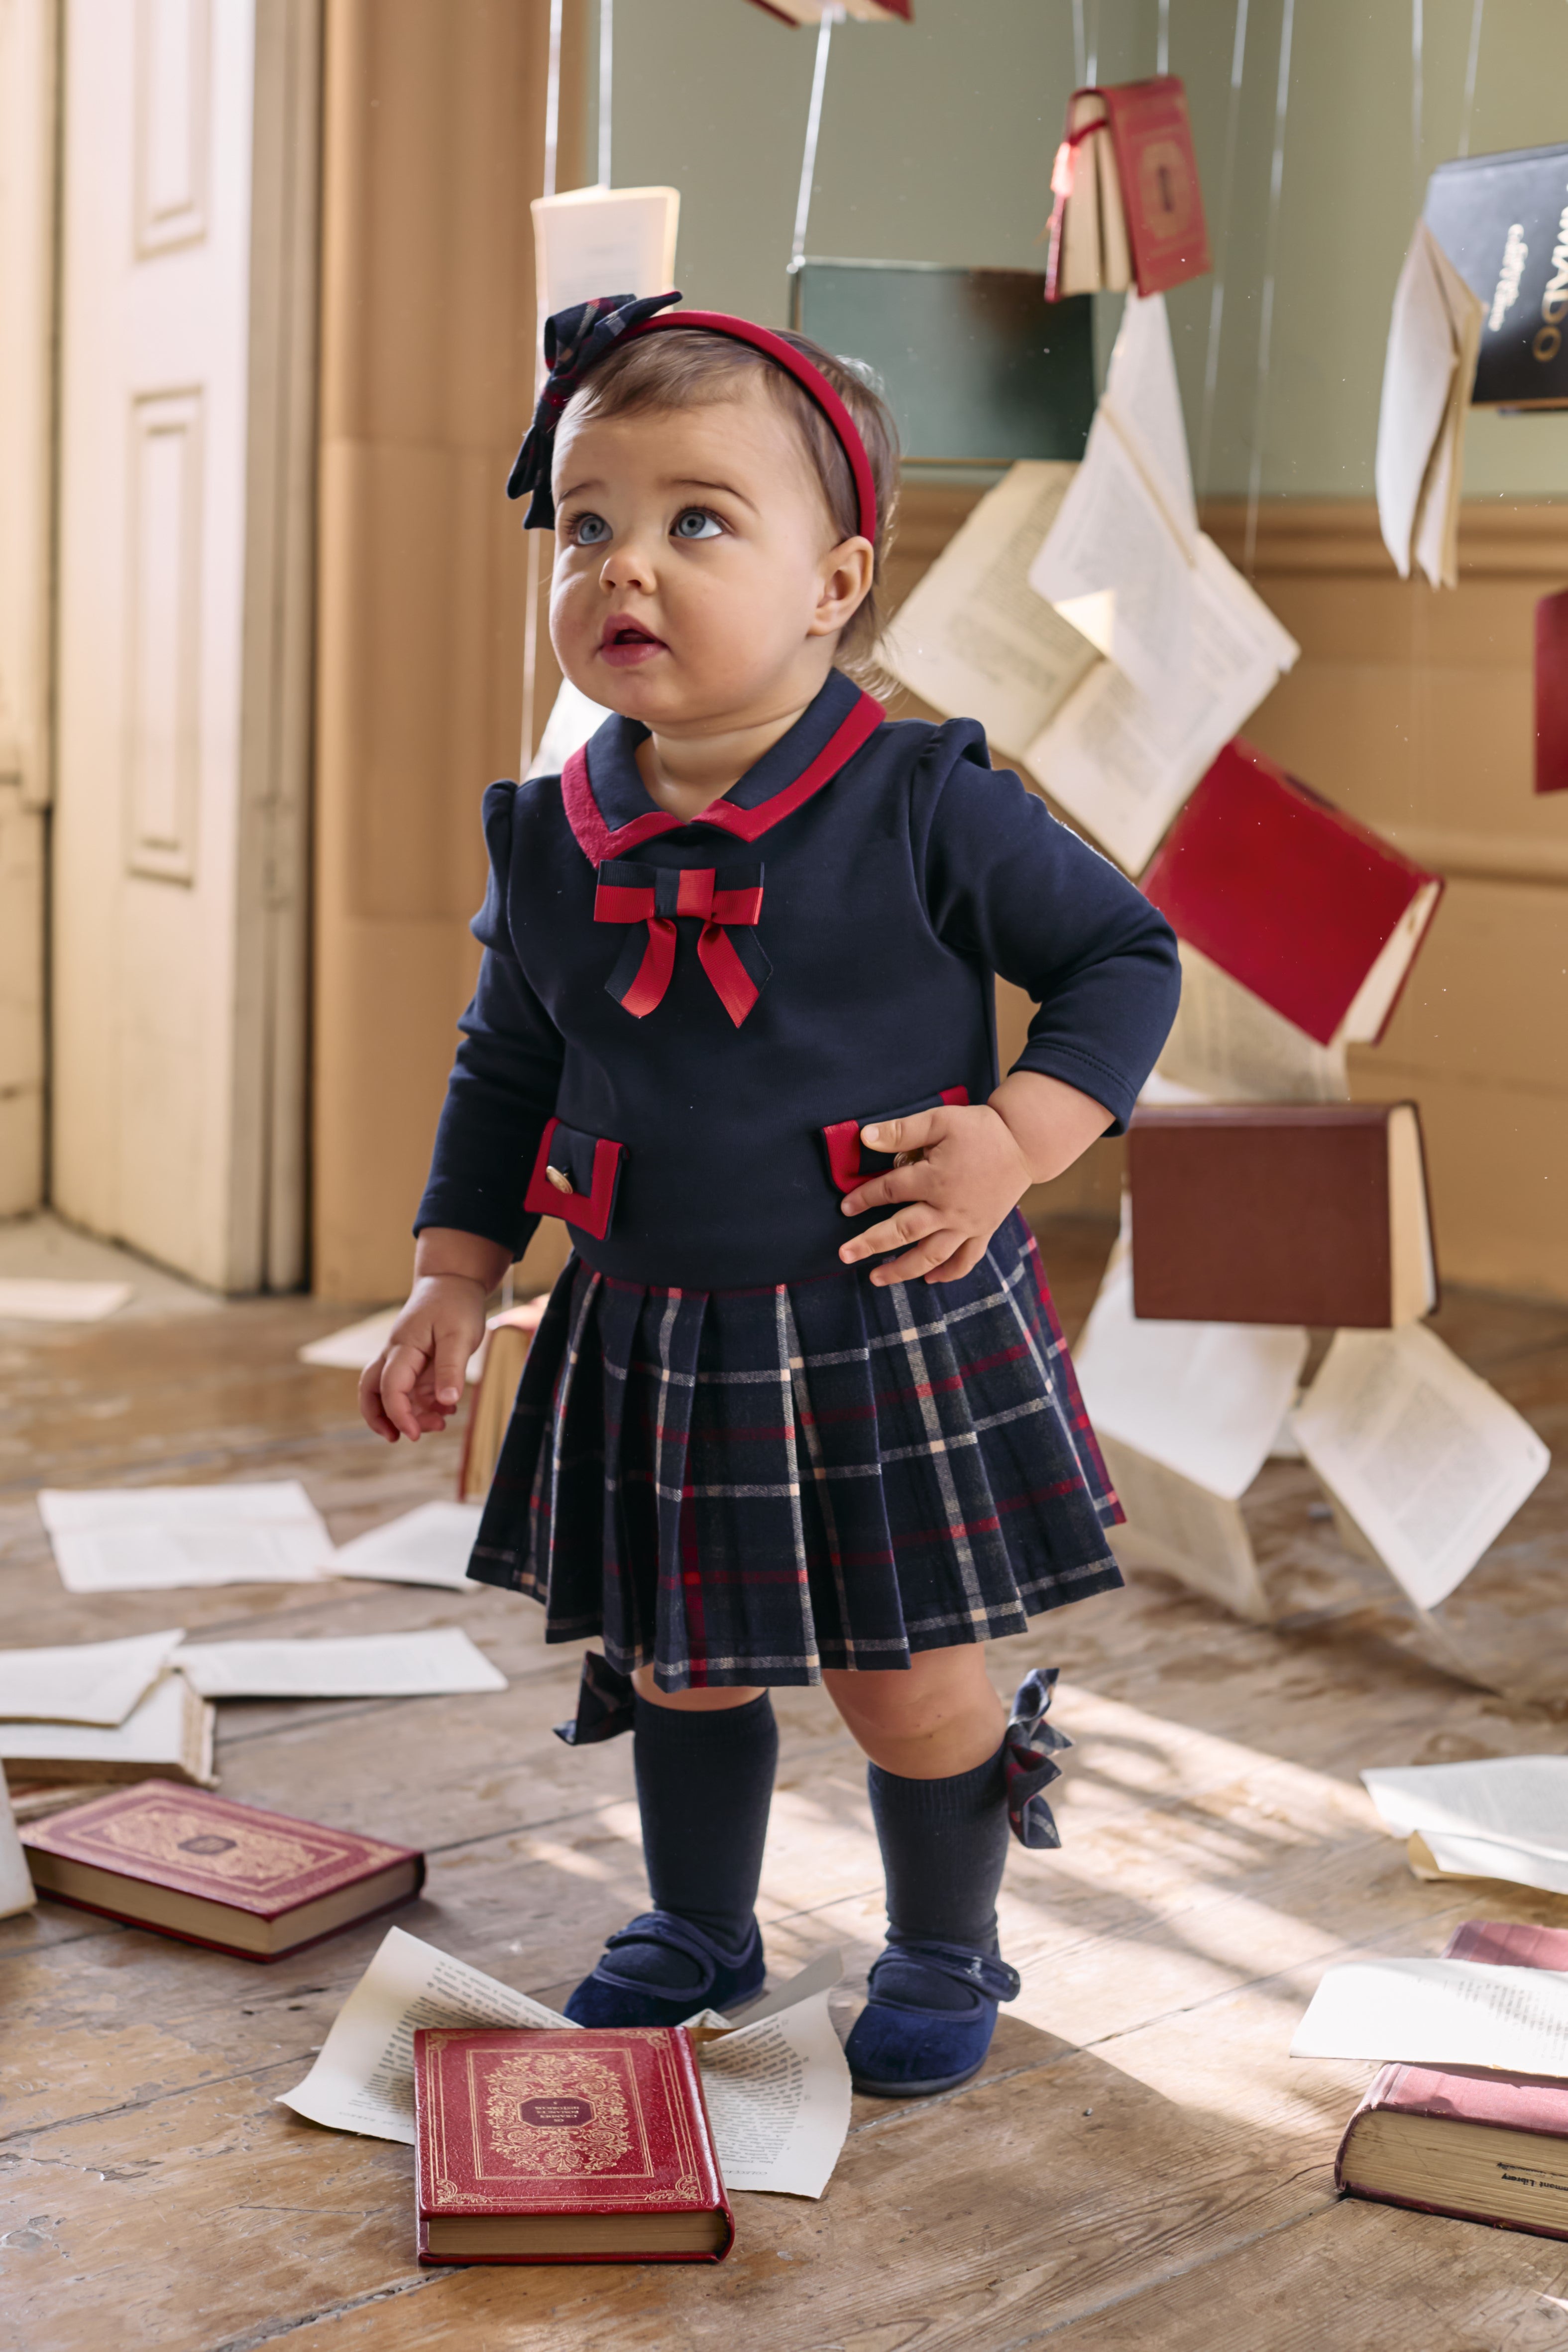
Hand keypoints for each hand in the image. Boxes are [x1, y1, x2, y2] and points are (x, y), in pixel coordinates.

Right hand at [359, 1274, 489, 1442]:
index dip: (399, 1415)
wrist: (453, 1280)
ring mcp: (403, 1358)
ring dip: (409, 1413)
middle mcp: (396, 1354)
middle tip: (402, 1438)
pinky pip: (410, 1387)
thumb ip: (452, 1368)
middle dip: (380, 1418)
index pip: (390, 1387)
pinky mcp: (415, 1361)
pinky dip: (423, 1402)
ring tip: (440, 1423)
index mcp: (403, 1347)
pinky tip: (446, 1407)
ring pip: (391, 1392)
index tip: (415, 1435)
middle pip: (370, 1390)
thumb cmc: (455, 1304)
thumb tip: (446, 1402)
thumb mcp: (459, 1335)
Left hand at [838, 1103, 1031, 1285]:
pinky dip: (948, 1273)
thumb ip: (902, 1131)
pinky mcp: (984, 1230)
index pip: (889, 1191)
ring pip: (931, 1254)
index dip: (864, 1198)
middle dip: (871, 1244)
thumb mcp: (940, 1120)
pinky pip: (966, 1259)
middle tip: (845, 1255)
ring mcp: (967, 1224)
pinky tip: (930, 1279)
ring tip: (877, 1279)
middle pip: (902, 1231)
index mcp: (934, 1179)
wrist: (1025, 1142)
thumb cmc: (981, 1129)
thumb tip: (864, 1136)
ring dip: (902, 1270)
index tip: (845, 1207)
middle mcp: (948, 1209)